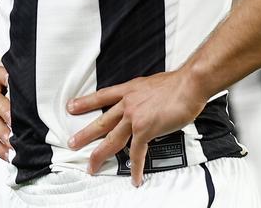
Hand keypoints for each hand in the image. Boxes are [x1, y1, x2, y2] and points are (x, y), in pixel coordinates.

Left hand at [66, 69, 206, 186]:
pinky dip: (135, 167)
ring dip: (100, 155)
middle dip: (85, 134)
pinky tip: (133, 177)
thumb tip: (145, 102)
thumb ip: (143, 95)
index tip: (72, 107)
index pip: (102, 96)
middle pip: (102, 121)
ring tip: (92, 166)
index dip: (85, 102)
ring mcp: (135, 117)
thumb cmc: (176, 83)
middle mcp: (128, 103)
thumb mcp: (151, 84)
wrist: (188, 85)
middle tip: (72, 142)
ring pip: (112, 139)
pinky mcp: (145, 130)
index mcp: (129, 90)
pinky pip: (137, 153)